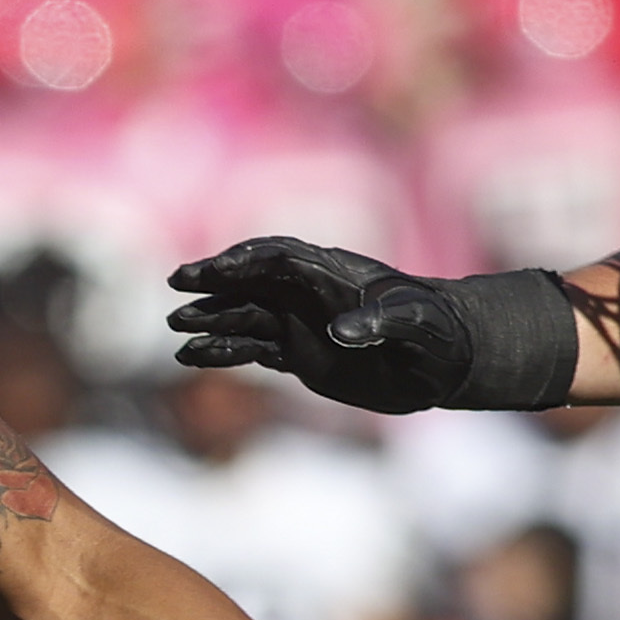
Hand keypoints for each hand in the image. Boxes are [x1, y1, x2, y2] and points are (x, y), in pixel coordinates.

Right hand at [168, 237, 451, 410]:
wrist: (443, 359)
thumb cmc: (434, 332)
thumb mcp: (414, 325)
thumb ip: (379, 322)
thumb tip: (339, 333)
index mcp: (333, 275)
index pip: (278, 260)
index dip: (244, 262)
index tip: (213, 271)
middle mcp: (308, 295)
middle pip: (251, 281)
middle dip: (214, 281)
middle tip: (178, 284)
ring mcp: (300, 323)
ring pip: (244, 315)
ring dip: (210, 318)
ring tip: (176, 325)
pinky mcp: (298, 354)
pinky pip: (251, 348)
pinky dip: (221, 351)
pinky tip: (192, 356)